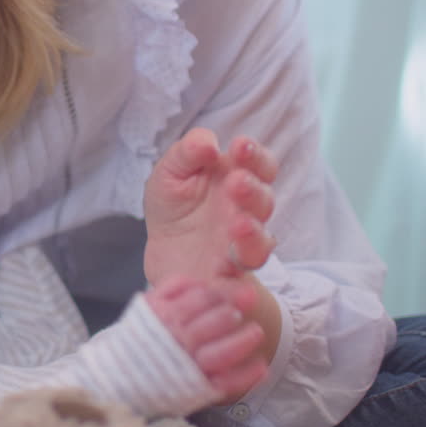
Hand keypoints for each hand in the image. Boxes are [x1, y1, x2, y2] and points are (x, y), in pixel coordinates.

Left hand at [143, 128, 278, 283]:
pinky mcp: (228, 278)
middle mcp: (246, 213)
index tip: (240, 146)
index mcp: (236, 181)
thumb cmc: (173, 204)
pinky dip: (241, 283)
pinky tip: (226, 270)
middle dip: (253, 190)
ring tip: (237, 224)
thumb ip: (187, 152)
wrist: (161, 250)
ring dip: (253, 233)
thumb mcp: (169, 173)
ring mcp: (240, 247)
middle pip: (264, 201)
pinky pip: (241, 283)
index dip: (255, 155)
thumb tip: (208, 143)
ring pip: (260, 243)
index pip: (260, 166)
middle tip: (236, 183)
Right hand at [146, 275, 267, 399]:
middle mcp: (177, 341)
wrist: (125, 376)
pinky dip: (245, 376)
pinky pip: (226, 383)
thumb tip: (199, 279)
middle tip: (245, 309)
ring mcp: (188, 367)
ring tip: (256, 332)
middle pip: (212, 323)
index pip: (200, 298)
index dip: (224, 292)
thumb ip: (172, 287)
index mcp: (165, 317)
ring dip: (243, 342)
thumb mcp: (149, 305)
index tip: (242, 289)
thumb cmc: (143, 335)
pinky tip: (261, 366)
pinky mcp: (198, 389)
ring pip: (221, 353)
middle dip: (232, 313)